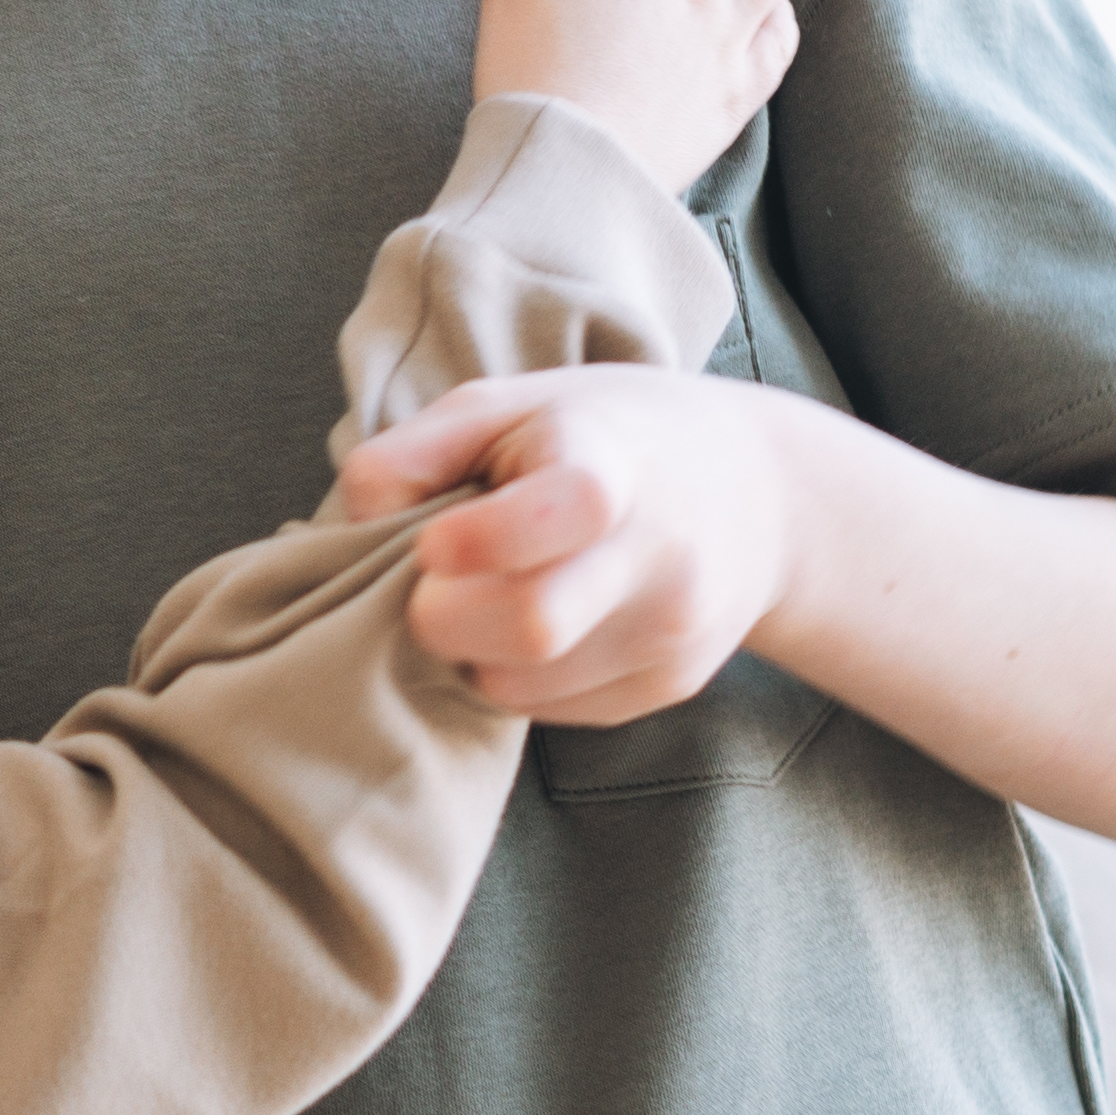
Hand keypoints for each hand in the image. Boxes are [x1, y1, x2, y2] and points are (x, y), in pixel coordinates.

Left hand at [330, 369, 805, 726]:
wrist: (758, 496)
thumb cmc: (605, 436)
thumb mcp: (512, 404)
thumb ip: (418, 449)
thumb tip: (357, 519)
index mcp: (618, 466)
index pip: (566, 513)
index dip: (478, 538)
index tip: (437, 538)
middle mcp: (662, 557)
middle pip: (531, 627)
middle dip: (445, 615)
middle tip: (436, 581)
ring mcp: (671, 633)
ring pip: (523, 685)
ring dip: (471, 652)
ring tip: (489, 594)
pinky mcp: (667, 686)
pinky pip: (549, 710)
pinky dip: (512, 677)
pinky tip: (531, 624)